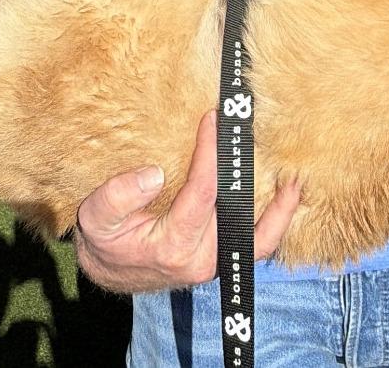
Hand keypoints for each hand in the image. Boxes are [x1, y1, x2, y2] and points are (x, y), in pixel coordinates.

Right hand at [75, 109, 301, 292]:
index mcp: (172, 245)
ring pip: (257, 234)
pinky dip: (277, 221)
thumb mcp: (95, 217)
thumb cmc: (105, 239)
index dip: (210, 153)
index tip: (214, 119)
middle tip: (256, 132)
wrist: (110, 269)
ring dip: (278, 204)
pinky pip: (259, 244)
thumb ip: (117, 196)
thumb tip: (153, 175)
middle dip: (245, 169)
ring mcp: (215, 261)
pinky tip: (289, 193)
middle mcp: (200, 258)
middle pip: (235, 208)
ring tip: (293, 171)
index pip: (203, 192)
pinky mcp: (222, 259)